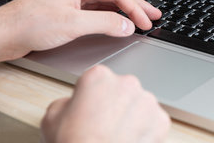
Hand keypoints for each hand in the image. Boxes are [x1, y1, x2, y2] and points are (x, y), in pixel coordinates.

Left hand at [0, 0, 160, 69]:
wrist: (4, 33)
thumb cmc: (30, 23)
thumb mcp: (74, 25)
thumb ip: (105, 24)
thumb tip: (127, 26)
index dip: (135, 8)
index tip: (146, 22)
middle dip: (136, 6)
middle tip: (154, 15)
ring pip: (106, 3)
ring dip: (123, 12)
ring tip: (141, 20)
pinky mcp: (68, 9)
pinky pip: (95, 10)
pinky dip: (110, 17)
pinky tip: (118, 24)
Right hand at [41, 64, 170, 141]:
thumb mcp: (52, 117)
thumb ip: (67, 102)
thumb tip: (73, 104)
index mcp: (99, 77)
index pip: (99, 80)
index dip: (93, 97)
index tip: (91, 109)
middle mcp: (127, 83)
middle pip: (123, 91)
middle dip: (116, 106)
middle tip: (104, 126)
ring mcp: (146, 101)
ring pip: (140, 106)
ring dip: (132, 118)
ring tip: (117, 136)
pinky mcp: (161, 120)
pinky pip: (154, 123)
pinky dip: (146, 132)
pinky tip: (131, 141)